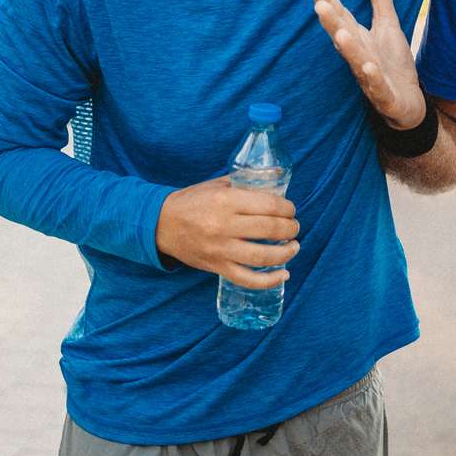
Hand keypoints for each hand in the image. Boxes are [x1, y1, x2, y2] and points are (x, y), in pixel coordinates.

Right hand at [155, 176, 299, 288]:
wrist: (161, 224)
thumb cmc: (192, 201)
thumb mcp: (218, 185)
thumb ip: (246, 181)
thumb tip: (277, 174)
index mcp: (226, 200)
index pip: (269, 205)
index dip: (287, 208)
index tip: (290, 209)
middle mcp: (224, 225)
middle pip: (270, 229)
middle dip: (290, 228)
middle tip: (294, 227)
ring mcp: (221, 249)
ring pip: (263, 256)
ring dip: (286, 252)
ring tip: (294, 246)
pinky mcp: (217, 267)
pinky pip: (248, 279)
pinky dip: (270, 280)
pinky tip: (284, 274)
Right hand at [305, 0, 425, 129]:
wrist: (406, 106)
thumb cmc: (391, 64)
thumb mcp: (388, 25)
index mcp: (358, 38)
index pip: (341, 16)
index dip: (327, 0)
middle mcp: (359, 56)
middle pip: (343, 36)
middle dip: (331, 23)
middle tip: (318, 5)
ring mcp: (369, 77)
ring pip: (356, 62)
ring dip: (348, 49)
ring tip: (339, 34)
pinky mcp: (384, 96)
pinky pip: (377, 86)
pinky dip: (372, 78)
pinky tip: (368, 68)